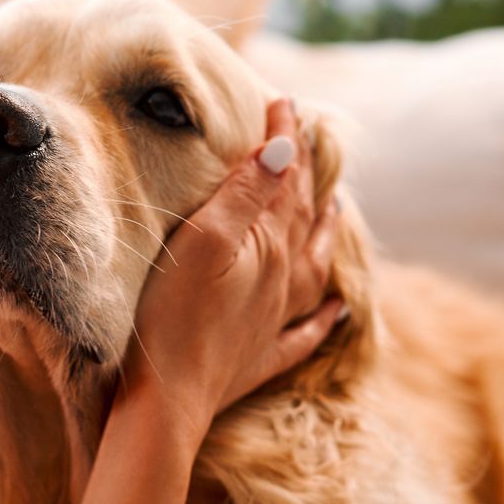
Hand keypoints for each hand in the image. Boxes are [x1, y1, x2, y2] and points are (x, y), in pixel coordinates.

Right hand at [119, 99, 341, 448]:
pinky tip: (338, 310)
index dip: (285, 140)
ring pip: (313, 269)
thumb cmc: (172, 316)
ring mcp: (272, 323)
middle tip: (310, 141)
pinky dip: (324, 317)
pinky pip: (304, 333)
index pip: (284, 181)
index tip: (284, 102)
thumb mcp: (203, 241)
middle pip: (303, 218)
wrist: (166, 401)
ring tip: (337, 210)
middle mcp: (281, 282)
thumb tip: (287, 152)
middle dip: (305, 176)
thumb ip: (246, 196)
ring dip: (325, 235)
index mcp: (268, 247)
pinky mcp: (257, 359)